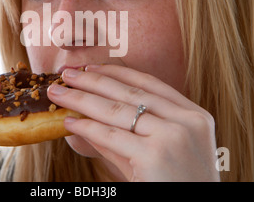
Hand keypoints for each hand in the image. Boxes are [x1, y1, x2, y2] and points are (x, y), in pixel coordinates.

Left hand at [48, 64, 219, 181]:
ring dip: (81, 99)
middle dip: (93, 81)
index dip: (116, 73)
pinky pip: (110, 136)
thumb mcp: (163, 152)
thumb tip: (91, 115)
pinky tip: (69, 122)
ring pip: (116, 111)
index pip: (149, 84)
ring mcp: (172, 137)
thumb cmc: (176, 186)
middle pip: (130, 93)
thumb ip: (131, 133)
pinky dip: (86, 127)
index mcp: (194, 116)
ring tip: (58, 93)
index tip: (91, 67)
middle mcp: (187, 121)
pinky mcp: (154, 156)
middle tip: (66, 74)